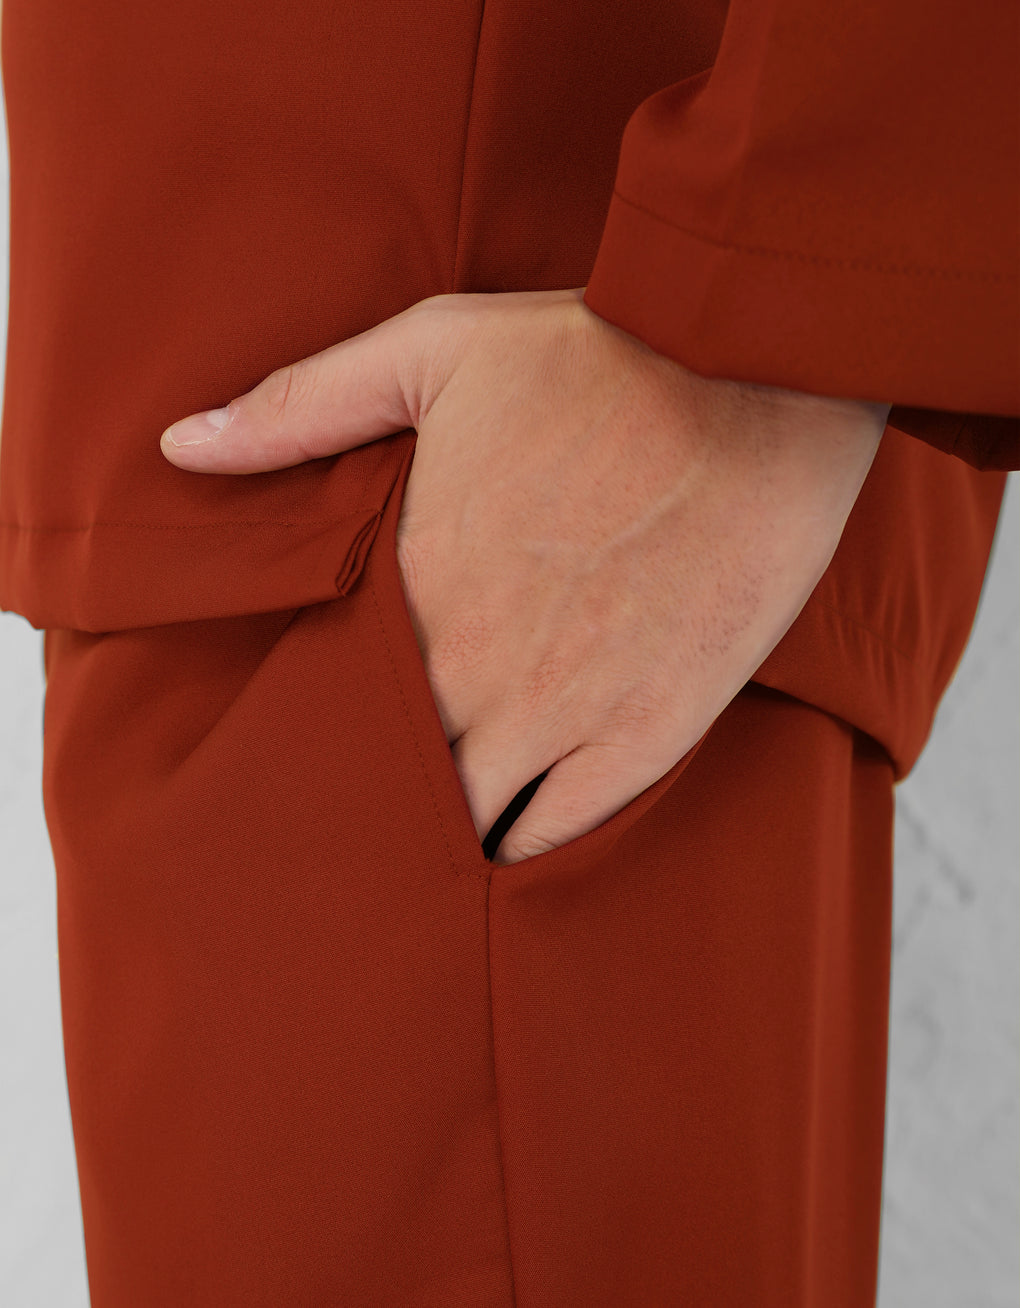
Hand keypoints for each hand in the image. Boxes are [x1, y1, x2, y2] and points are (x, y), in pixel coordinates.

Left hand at [160, 288, 888, 863]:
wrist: (754, 381)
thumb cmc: (593, 359)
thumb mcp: (430, 352)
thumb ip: (301, 408)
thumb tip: (180, 444)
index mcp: (414, 586)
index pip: (329, 702)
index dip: (317, 731)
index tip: (316, 739)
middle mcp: (477, 668)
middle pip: (393, 775)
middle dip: (374, 790)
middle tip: (365, 799)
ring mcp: (565, 710)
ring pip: (469, 818)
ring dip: (444, 827)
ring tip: (429, 831)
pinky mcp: (649, 729)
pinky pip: (561, 831)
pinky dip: (524, 845)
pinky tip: (509, 837)